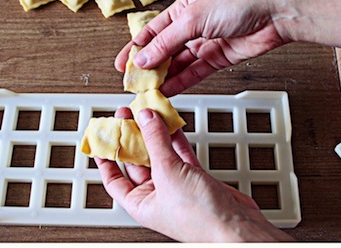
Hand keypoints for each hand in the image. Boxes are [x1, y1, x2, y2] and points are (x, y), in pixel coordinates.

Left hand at [98, 107, 288, 241]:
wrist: (237, 227)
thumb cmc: (201, 219)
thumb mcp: (168, 172)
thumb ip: (155, 141)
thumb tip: (145, 117)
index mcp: (141, 205)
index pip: (114, 179)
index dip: (106, 158)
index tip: (103, 138)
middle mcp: (157, 197)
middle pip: (137, 162)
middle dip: (132, 138)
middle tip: (127, 116)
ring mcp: (177, 188)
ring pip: (160, 155)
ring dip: (154, 134)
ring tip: (147, 113)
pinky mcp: (196, 181)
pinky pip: (180, 155)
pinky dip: (175, 139)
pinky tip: (169, 123)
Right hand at [113, 0, 294, 96]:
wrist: (275, 11)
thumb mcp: (192, 19)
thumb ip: (166, 42)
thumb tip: (144, 58)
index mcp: (181, 9)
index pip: (151, 32)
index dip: (135, 48)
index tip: (123, 65)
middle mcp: (192, 26)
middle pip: (164, 50)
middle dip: (149, 67)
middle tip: (135, 83)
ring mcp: (206, 43)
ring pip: (179, 64)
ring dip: (165, 78)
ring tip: (151, 91)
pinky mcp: (220, 58)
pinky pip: (196, 72)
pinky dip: (183, 82)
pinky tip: (171, 90)